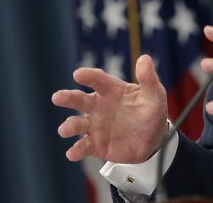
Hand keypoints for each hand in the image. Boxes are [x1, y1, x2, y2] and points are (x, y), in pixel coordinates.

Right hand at [51, 54, 168, 162]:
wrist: (153, 140)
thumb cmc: (151, 112)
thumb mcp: (155, 95)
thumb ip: (148, 79)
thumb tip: (144, 59)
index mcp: (111, 90)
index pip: (98, 80)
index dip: (88, 76)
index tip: (78, 74)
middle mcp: (99, 106)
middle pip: (80, 99)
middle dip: (67, 98)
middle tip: (57, 97)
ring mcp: (95, 125)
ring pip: (77, 124)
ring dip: (69, 126)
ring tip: (65, 129)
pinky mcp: (96, 144)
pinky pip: (83, 147)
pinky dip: (76, 150)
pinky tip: (72, 153)